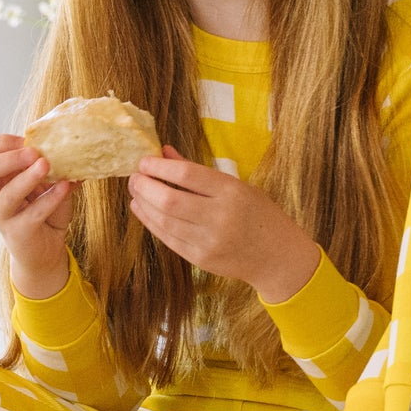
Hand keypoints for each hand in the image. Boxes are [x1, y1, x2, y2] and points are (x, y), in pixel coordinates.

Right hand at [0, 134, 73, 299]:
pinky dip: (50, 198)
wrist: (45, 250)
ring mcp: (3, 215)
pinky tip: (65, 187)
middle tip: (33, 152)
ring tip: (46, 165)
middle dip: (8, 158)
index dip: (1, 141)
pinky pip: (33, 214)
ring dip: (27, 178)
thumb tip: (70, 144)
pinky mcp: (19, 232)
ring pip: (7, 195)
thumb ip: (52, 164)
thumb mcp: (47, 181)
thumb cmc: (43, 209)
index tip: (26, 139)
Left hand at [128, 148, 321, 300]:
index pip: (186, 174)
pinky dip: (151, 222)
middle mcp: (220, 217)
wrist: (276, 256)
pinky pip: (168, 239)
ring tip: (135, 192)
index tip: (145, 160)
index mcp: (232, 192)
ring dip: (143, 204)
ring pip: (164, 221)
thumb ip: (198, 172)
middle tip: (134, 176)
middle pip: (170, 199)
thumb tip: (165, 152)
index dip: (159, 166)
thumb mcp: (236, 185)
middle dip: (145, 185)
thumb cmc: (258, 213)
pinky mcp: (200, 259)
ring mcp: (209, 241)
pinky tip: (142, 210)